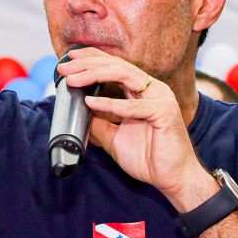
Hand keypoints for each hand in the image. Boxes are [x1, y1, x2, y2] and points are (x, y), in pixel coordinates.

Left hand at [58, 48, 208, 203]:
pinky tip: (91, 101)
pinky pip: (132, 106)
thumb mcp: (114, 138)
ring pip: (123, 75)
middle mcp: (153, 89)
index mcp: (143, 92)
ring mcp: (160, 98)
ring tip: (73, 80)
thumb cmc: (150, 159)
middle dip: (87, 64)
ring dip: (94, 74)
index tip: (69, 58)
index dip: (92, 59)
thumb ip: (98, 123)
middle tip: (64, 67)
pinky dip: (110, 103)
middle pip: (117, 66)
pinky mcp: (164, 112)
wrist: (173, 179)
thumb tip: (78, 112)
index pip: (115, 66)